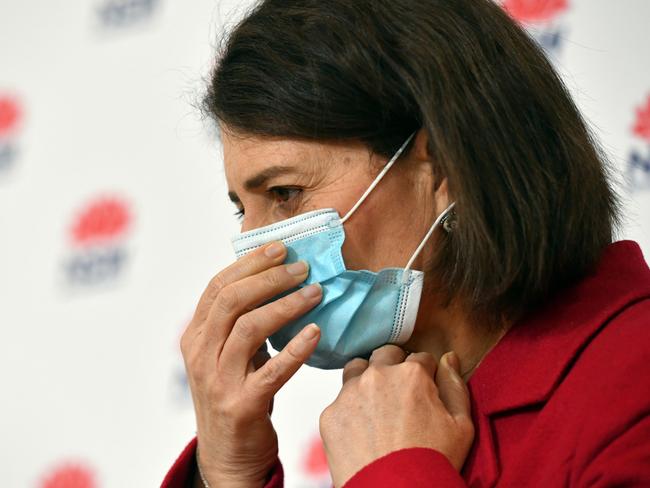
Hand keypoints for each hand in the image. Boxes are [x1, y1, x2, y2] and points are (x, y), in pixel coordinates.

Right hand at [180, 241, 321, 487]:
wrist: (228, 454)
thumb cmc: (235, 393)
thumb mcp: (227, 353)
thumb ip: (241, 321)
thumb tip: (280, 278)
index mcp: (195, 335)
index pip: (218, 286)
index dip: (250, 263)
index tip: (281, 248)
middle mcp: (199, 354)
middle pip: (231, 301)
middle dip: (269, 277)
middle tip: (303, 267)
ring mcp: (217, 381)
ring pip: (249, 328)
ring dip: (286, 305)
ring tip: (315, 292)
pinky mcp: (241, 406)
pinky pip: (272, 371)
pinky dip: (296, 349)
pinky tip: (316, 332)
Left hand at [319, 345, 473, 486]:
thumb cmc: (432, 463)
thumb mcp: (461, 425)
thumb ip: (454, 384)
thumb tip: (448, 358)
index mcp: (411, 374)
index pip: (420, 358)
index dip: (425, 375)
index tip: (424, 392)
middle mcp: (378, 375)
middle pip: (386, 355)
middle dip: (394, 367)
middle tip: (400, 395)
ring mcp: (350, 393)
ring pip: (357, 370)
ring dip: (367, 379)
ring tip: (377, 407)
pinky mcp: (331, 414)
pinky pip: (339, 401)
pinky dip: (350, 410)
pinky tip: (362, 430)